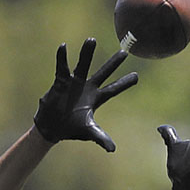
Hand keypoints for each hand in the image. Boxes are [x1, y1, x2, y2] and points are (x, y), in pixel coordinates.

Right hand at [34, 38, 137, 152]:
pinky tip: (63, 47)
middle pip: (103, 73)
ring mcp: (75, 82)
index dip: (124, 83)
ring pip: (83, 64)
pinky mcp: (61, 81)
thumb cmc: (71, 129)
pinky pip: (62, 67)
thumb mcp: (88, 132)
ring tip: (92, 40)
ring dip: (87, 53)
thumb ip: (100, 138)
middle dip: (113, 63)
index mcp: (96, 99)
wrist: (52, 127)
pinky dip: (62, 58)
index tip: (137, 76)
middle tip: (125, 52)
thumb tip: (112, 149)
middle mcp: (87, 87)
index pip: (113, 89)